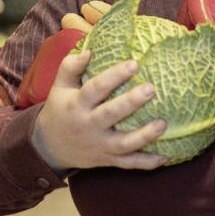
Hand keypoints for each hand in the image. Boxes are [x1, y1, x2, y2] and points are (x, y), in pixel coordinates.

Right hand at [31, 50, 166, 172]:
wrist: (50, 147)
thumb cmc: (60, 109)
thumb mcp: (60, 86)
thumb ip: (70, 66)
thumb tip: (89, 51)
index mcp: (76, 104)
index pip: (96, 88)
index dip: (114, 76)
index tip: (134, 64)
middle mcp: (88, 125)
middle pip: (111, 114)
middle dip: (131, 102)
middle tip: (151, 88)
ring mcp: (98, 145)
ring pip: (123, 144)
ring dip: (144, 136)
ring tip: (163, 123)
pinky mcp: (106, 160)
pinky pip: (127, 164)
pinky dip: (146, 163)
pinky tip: (165, 156)